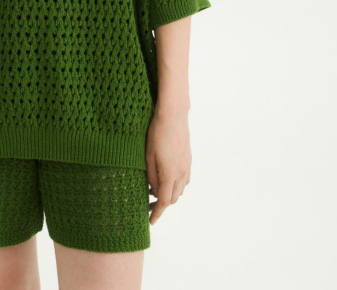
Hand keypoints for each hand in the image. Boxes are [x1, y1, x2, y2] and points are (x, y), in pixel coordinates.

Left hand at [145, 107, 191, 225]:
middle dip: (161, 205)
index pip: (164, 201)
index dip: (157, 213)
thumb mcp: (148, 155)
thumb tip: (153, 190)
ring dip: (169, 195)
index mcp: (170, 174)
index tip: (150, 221)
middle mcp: (181, 173)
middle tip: (148, 206)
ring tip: (155, 193)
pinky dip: (176, 186)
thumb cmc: (157, 133)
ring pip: (179, 190)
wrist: (174, 115)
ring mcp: (187, 166)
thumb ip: (151, 176)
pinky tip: (167, 180)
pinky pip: (184, 180)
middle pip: (173, 198)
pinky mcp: (188, 159)